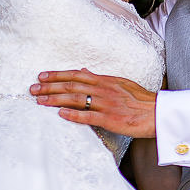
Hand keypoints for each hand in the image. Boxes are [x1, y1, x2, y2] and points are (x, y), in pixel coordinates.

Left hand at [31, 69, 156, 137]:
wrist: (158, 113)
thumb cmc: (141, 100)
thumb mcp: (121, 83)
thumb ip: (101, 78)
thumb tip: (84, 71)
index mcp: (105, 80)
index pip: (76, 75)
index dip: (57, 75)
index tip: (42, 76)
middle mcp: (103, 89)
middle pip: (71, 86)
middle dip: (50, 87)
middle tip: (32, 89)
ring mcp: (106, 104)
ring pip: (75, 99)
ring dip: (55, 99)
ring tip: (39, 100)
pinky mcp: (110, 119)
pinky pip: (88, 116)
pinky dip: (73, 115)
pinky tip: (59, 114)